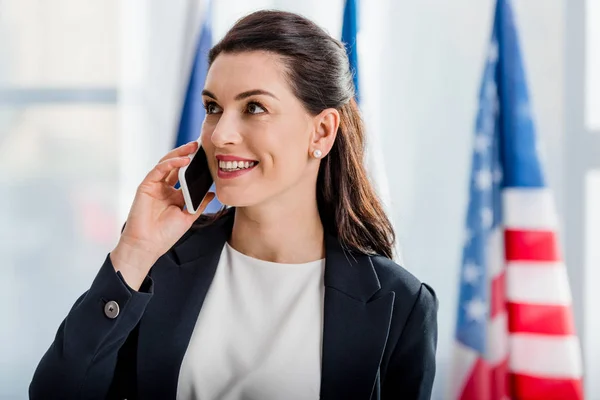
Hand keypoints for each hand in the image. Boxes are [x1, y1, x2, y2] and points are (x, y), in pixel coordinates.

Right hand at [110, 141, 214, 288]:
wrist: (148, 246)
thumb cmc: (166, 234)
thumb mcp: (188, 217)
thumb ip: (200, 204)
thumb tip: (212, 193)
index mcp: (174, 195)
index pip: (184, 175)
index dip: (194, 165)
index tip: (206, 156)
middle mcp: (164, 188)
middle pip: (175, 166)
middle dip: (186, 154)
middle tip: (199, 145)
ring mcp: (154, 186)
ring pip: (166, 164)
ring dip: (179, 154)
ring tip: (192, 148)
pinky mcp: (145, 186)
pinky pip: (158, 170)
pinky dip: (170, 164)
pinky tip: (181, 160)